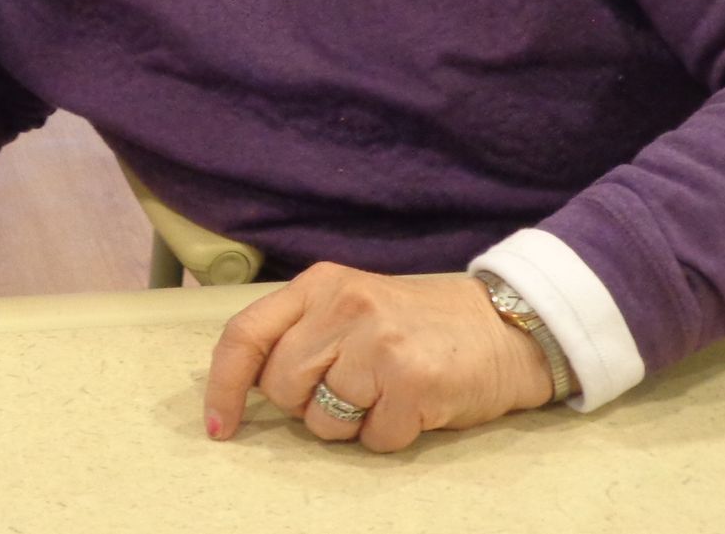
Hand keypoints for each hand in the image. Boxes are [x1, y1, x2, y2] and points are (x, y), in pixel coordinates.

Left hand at [202, 264, 555, 452]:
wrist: (504, 328)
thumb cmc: (418, 324)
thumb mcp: (351, 306)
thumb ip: (302, 332)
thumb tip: (247, 384)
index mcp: (319, 284)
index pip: (245, 334)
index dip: (224, 385)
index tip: (220, 426)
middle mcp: (343, 305)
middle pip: (281, 387)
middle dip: (305, 405)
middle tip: (348, 389)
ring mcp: (378, 342)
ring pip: (322, 420)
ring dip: (349, 424)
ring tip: (384, 394)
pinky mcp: (412, 380)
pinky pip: (372, 439)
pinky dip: (389, 436)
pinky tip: (413, 406)